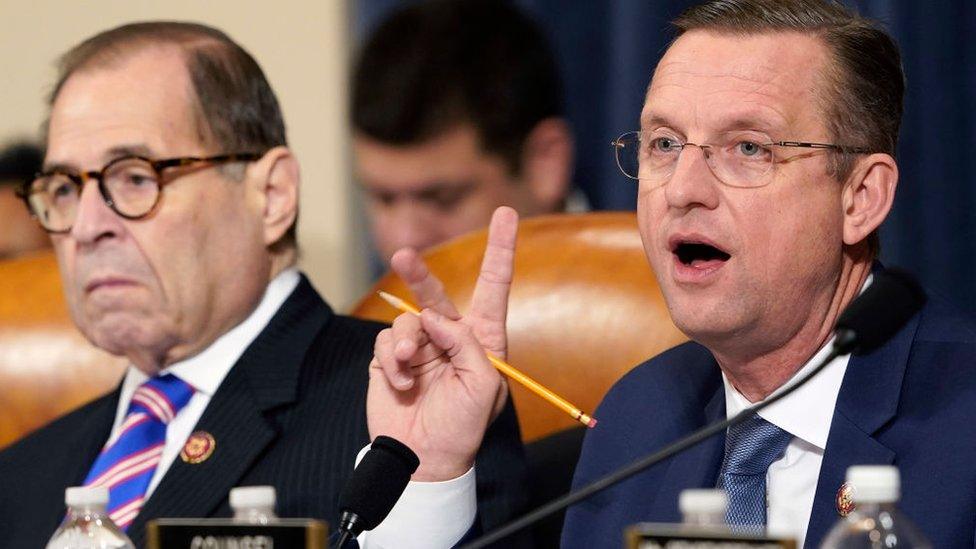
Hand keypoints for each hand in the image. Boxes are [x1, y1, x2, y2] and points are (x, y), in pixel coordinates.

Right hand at [367, 207, 517, 481]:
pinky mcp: (390, 358)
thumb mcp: (484, 387)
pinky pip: (386, 341)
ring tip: (410, 365)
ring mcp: (419, 345)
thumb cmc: (464, 426)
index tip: (506, 213)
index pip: (493, 286)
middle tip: (404, 256)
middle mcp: (450, 336)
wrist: (424, 457)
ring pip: (406, 319)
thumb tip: (434, 317)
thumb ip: (466, 345)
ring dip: (407, 342)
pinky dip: (392, 361)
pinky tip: (400, 382)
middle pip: (435, 292)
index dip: (500, 249)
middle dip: (419, 273)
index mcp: (483, 339)